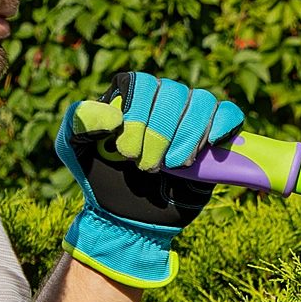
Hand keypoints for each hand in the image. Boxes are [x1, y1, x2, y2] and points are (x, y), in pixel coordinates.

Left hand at [54, 70, 245, 287]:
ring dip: (188, 135)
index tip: (126, 153)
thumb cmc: (99, 179)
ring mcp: (189, 118)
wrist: (126, 217)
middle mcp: (162, 101)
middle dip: (160, 134)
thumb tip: (114, 114)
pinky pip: (228, 113)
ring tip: (174, 165)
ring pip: (202, 102)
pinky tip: (208, 146)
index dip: (139, 116)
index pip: (144, 84)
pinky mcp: (214, 138)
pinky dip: (222, 124)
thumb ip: (78, 122)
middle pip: (173, 93)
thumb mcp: (73, 149)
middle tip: (147, 167)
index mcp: (130, 95)